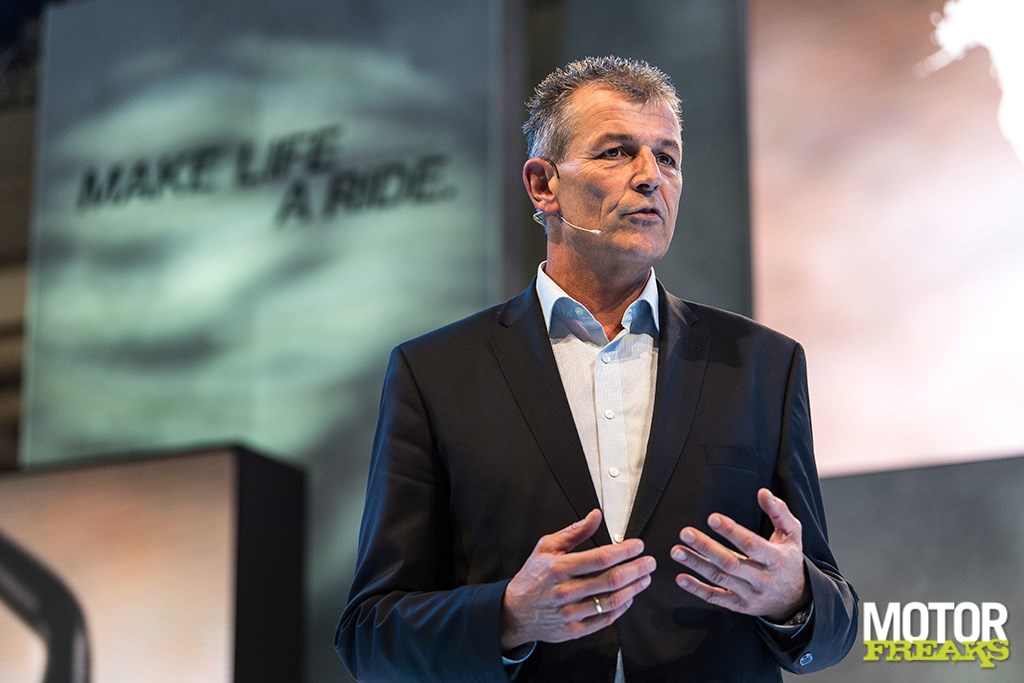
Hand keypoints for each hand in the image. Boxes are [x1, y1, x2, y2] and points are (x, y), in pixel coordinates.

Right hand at [500, 509, 655, 650]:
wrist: (515, 611)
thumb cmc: (533, 576)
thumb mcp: (547, 547)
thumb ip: (574, 532)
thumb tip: (595, 516)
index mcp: (559, 568)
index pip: (600, 558)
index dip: (624, 551)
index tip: (638, 546)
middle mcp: (565, 591)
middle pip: (611, 580)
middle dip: (636, 570)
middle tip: (649, 563)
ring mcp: (570, 613)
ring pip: (611, 601)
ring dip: (633, 589)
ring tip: (644, 579)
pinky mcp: (574, 630)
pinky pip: (604, 619)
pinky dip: (621, 608)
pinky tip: (629, 598)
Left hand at [671, 488, 809, 622]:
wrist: (795, 600)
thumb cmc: (789, 560)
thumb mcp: (792, 535)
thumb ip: (779, 512)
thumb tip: (763, 492)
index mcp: (776, 559)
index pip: (751, 545)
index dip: (731, 532)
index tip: (712, 518)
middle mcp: (763, 579)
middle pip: (730, 563)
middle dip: (706, 547)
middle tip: (685, 532)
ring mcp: (750, 595)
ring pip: (720, 579)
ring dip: (696, 564)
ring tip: (677, 551)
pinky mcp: (740, 606)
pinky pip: (716, 599)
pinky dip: (697, 589)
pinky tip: (681, 577)